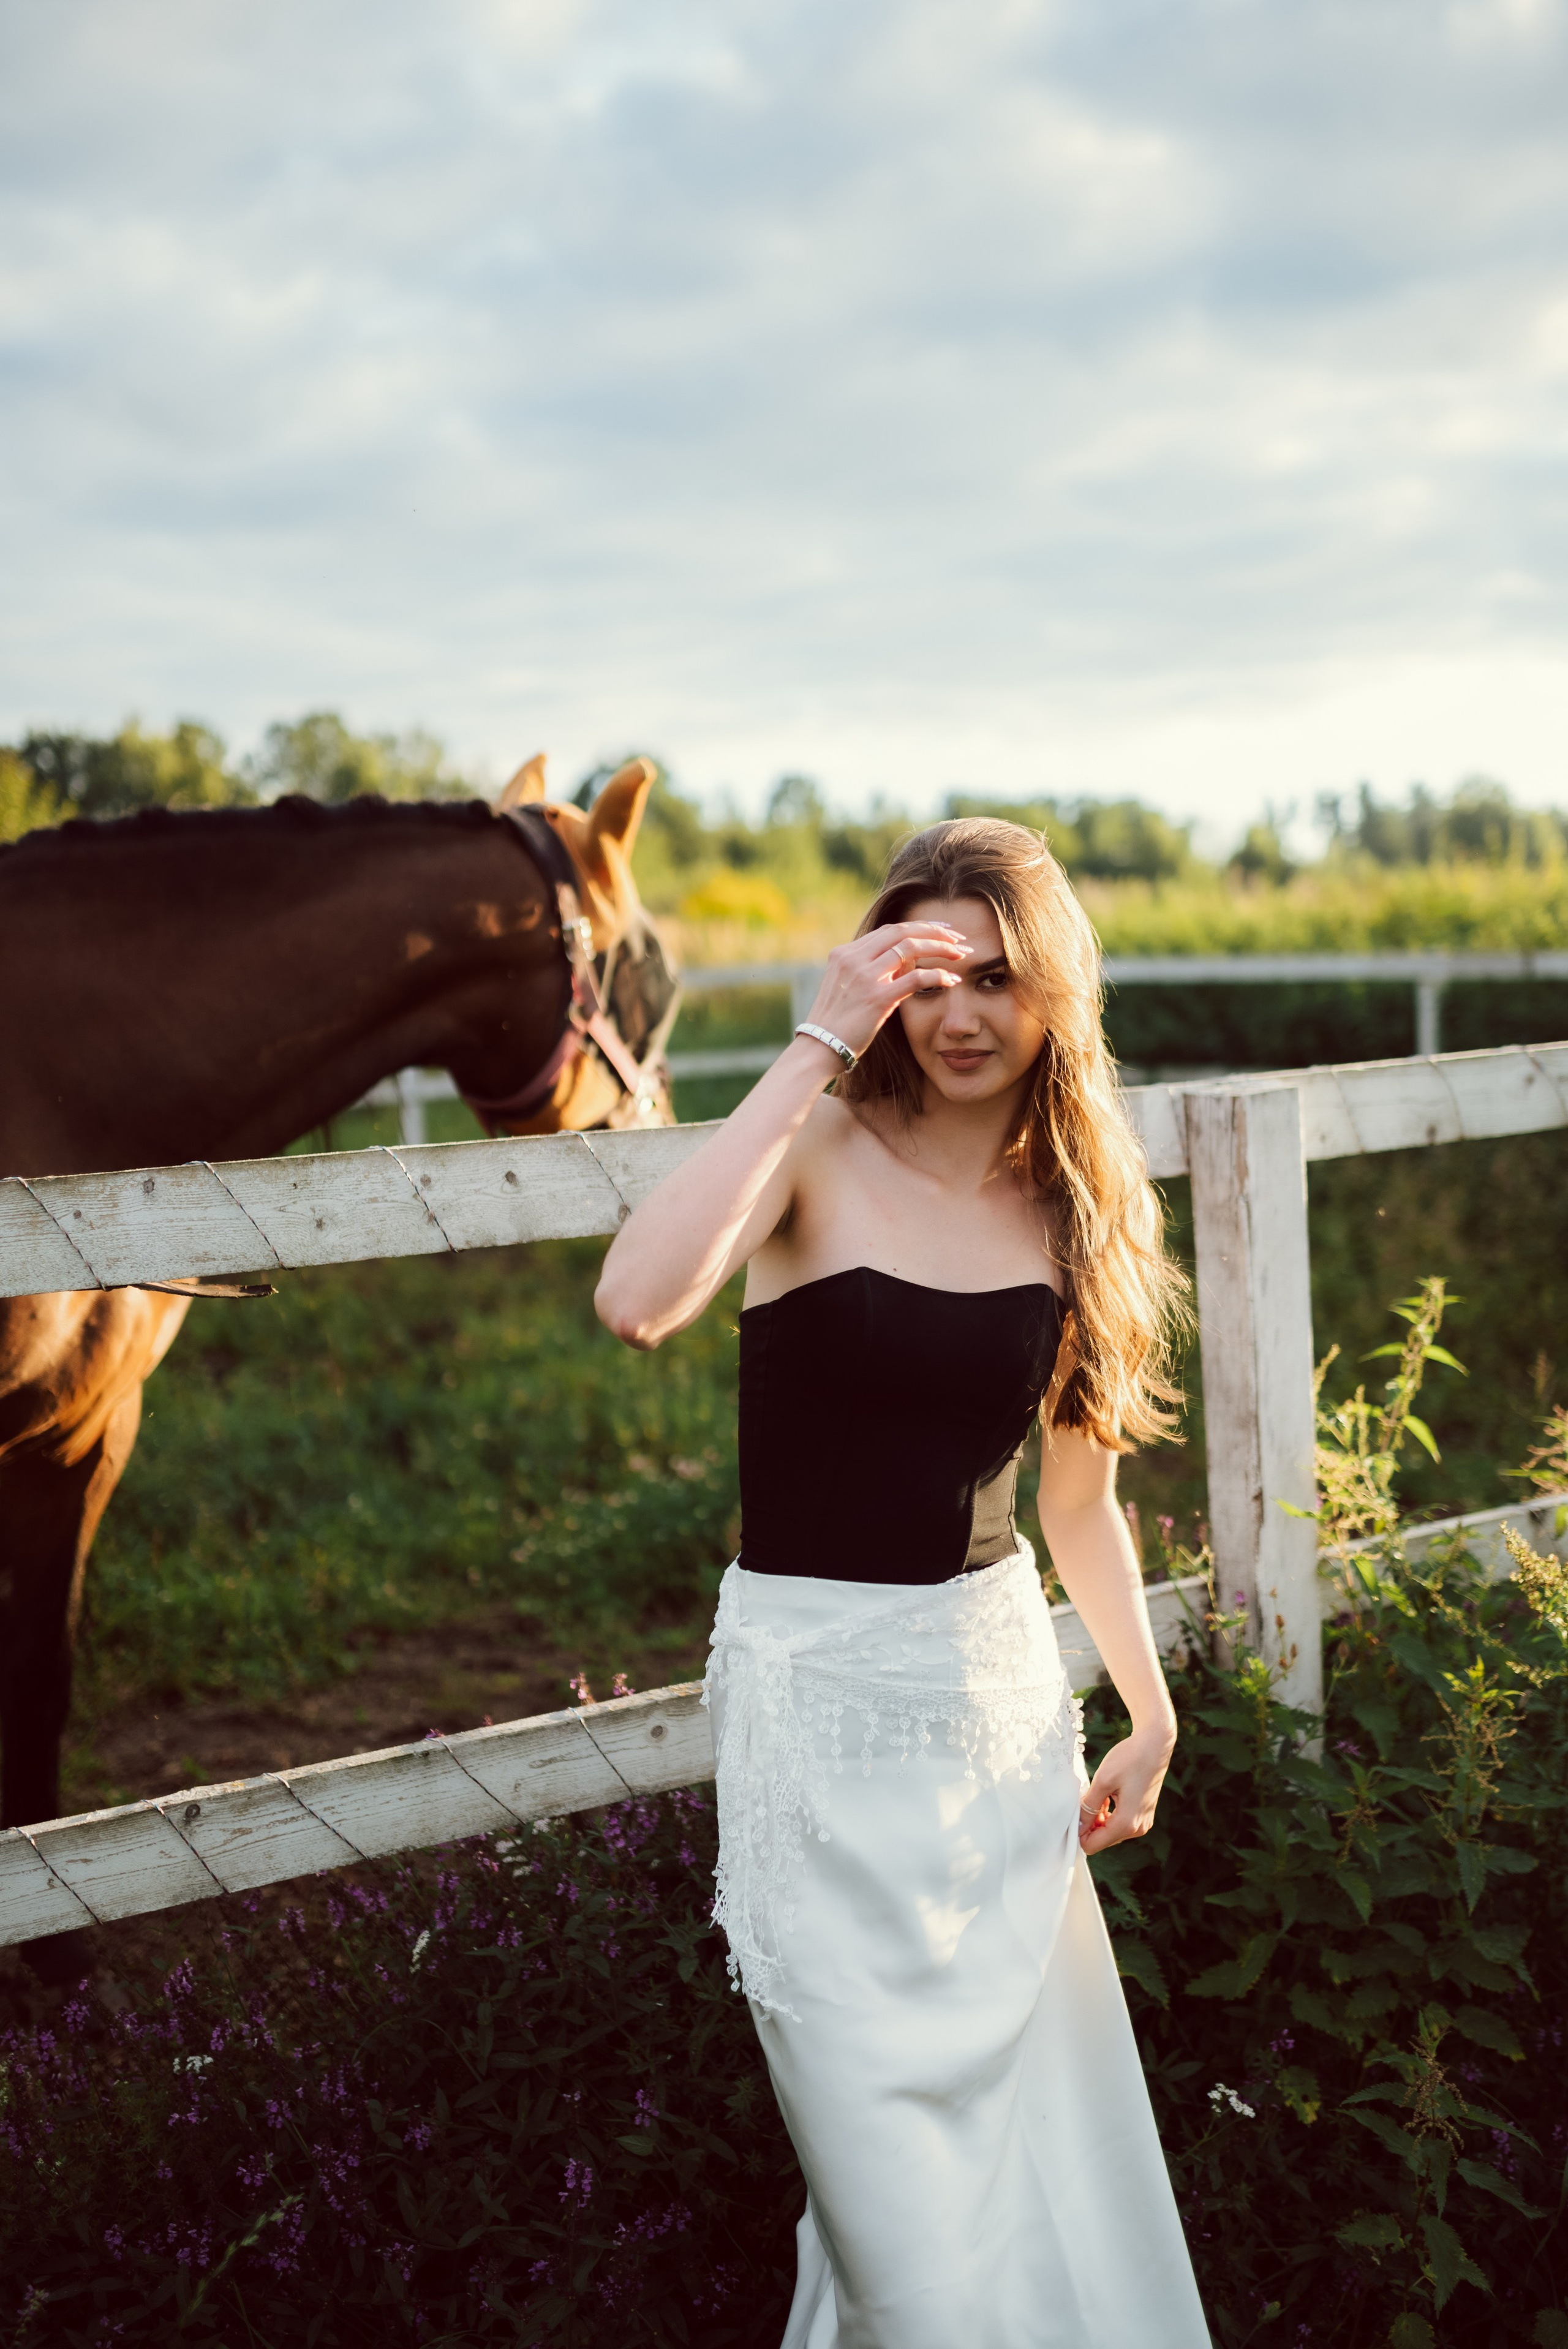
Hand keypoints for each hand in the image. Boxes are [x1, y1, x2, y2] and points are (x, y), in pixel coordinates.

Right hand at [802, 921, 971, 1060]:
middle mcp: (853, 959)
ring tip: (961, 954)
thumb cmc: (836, 1023)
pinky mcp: (877, 998)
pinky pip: (916, 979)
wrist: (819, 1047)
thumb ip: (870, 971)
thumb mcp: (847, 987)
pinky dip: (939, 976)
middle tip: (958, 938)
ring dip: (941, 948)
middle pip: (902, 931)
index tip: (940, 931)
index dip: (918, 927)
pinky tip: (953, 980)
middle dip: (935, 931)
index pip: (889, 930)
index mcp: (845, 954)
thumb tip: (903, 963)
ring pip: (911, 948)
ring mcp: (865, 977)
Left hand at [1077, 1721, 1175, 1854]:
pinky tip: (1108, 1795)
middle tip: (1088, 1797)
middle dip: (1089, 1822)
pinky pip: (1119, 1823)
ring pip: (1109, 1831)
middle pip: (1101, 1839)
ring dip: (1098, 1816)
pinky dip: (1109, 1813)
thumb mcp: (1102, 1781)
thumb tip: (1077, 1827)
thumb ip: (1088, 1807)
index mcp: (1127, 1824)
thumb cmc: (1129, 1758)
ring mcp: (1142, 1823)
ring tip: (1099, 1793)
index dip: (1078, 1832)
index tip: (1073, 1811)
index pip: (1092, 1845)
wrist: (1154, 1744)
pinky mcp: (1143, 1815)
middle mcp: (1137, 1829)